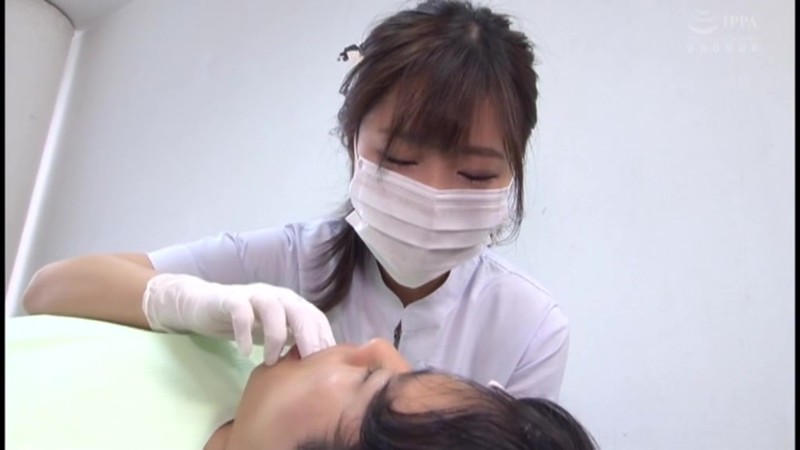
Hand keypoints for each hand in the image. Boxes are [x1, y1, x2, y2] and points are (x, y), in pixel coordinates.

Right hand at [142, 273, 335, 363]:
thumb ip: (294, 343)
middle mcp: (278, 296)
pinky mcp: (230, 299)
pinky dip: (245, 333)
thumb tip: (319, 367)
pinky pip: (241, 312)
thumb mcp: (274, 334)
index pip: (317, 319)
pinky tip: (245, 352)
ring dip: (276, 337)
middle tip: (309, 367)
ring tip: (271, 362)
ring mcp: (255, 295)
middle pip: (301, 313)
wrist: (203, 304)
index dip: (324, 341)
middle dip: (309, 339)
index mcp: (293, 304)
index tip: (329, 367)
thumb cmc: (245, 322)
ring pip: (274, 310)